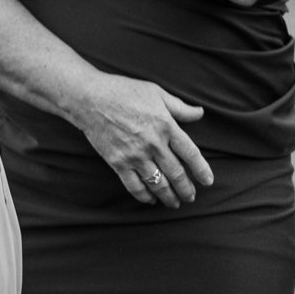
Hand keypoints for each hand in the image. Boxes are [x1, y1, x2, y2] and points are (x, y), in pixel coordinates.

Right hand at [69, 72, 213, 208]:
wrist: (87, 98)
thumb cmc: (122, 91)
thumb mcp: (155, 92)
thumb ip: (179, 107)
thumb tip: (200, 113)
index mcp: (165, 126)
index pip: (191, 154)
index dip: (201, 170)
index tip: (207, 181)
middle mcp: (153, 144)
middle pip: (177, 174)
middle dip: (186, 189)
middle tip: (191, 197)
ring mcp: (135, 155)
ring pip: (158, 184)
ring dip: (169, 197)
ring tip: (175, 202)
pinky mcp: (117, 162)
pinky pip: (134, 186)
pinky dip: (144, 196)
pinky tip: (150, 199)